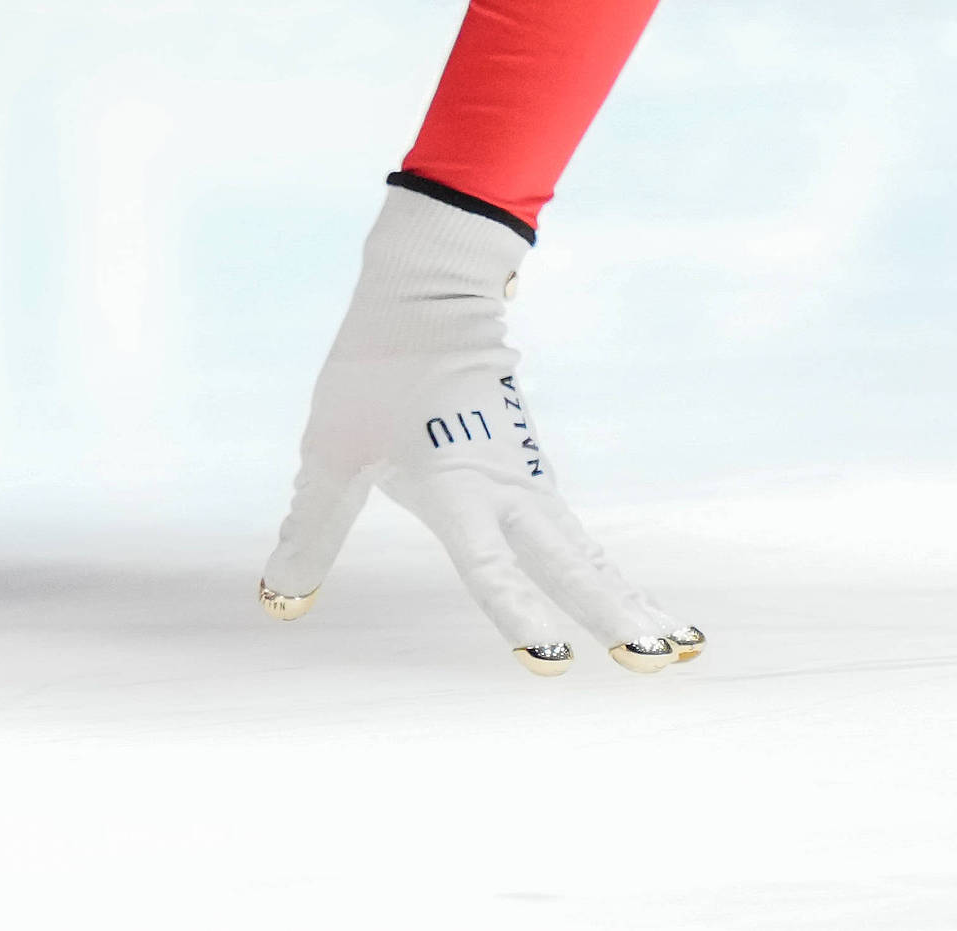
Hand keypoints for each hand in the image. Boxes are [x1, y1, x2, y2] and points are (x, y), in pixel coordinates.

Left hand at [260, 182, 703, 675]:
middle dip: (614, 613)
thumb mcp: (328, 454)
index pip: (489, 565)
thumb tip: (277, 598)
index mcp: (454, 486)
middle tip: (658, 662)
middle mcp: (504, 487)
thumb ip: (311, 533)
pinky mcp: (535, 468)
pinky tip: (638, 606)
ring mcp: (529, 475)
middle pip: (571, 562)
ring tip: (680, 646)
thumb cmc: (371, 373)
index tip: (551, 662)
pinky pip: (578, 533)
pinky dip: (610, 571)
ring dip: (629, 596)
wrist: (428, 294)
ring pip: (586, 549)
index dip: (517, 615)